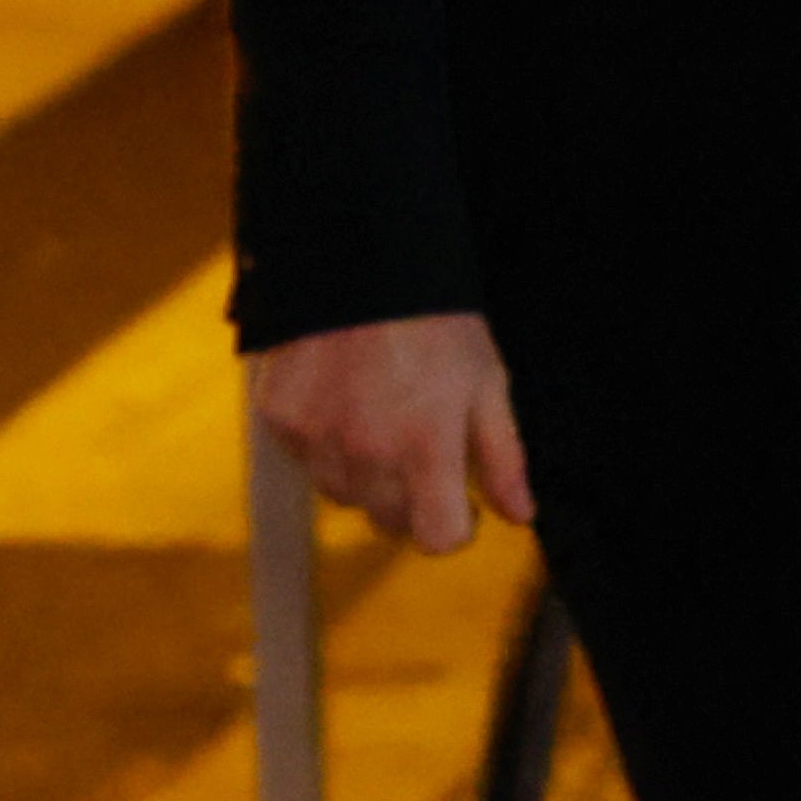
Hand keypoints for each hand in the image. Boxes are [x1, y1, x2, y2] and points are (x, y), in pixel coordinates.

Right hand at [245, 308, 532, 552]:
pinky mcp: (281, 421)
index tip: (462, 502)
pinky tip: (344, 402)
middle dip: (412, 500)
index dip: (456, 526)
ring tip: (382, 417)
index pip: (438, 538)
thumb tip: (519, 515)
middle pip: (390, 523)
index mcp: (425, 448)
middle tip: (421, 450)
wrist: (357, 261)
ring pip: (345, 496)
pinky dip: (326, 445)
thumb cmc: (433, 322)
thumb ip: (503, 458)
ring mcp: (317, 440)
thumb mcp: (486, 383)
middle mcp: (366, 454)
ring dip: (366, 476)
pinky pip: (306, 460)